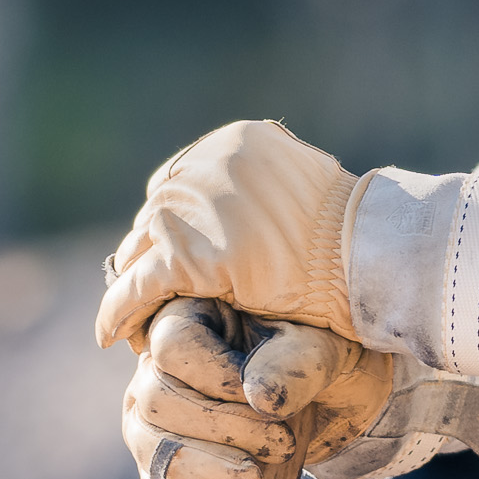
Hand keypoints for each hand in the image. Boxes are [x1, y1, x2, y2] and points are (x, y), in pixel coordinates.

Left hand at [95, 119, 363, 349]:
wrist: (368, 255)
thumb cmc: (351, 235)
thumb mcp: (300, 189)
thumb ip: (260, 189)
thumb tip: (238, 201)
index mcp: (231, 143)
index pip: (177, 186)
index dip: (172, 228)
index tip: (171, 257)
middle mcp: (203, 165)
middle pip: (155, 219)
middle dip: (150, 257)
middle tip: (147, 295)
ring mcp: (193, 208)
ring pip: (139, 252)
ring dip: (133, 285)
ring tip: (130, 318)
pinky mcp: (189, 256)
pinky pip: (137, 287)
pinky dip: (119, 311)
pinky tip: (110, 335)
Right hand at [121, 299, 401, 478]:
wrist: (330, 399)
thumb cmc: (318, 356)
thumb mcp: (321, 349)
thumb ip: (297, 364)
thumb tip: (262, 399)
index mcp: (189, 317)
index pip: (172, 344)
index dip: (214, 378)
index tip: (265, 401)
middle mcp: (157, 365)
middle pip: (155, 399)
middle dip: (219, 429)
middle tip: (279, 446)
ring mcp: (154, 418)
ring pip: (150, 446)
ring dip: (203, 471)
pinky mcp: (166, 464)